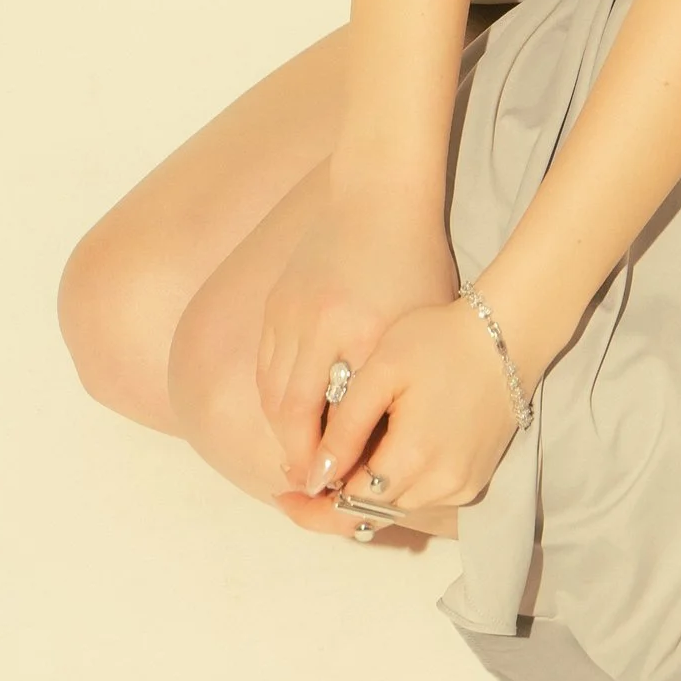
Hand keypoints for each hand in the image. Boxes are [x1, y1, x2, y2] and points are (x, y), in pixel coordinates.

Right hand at [252, 193, 460, 489]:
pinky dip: (275, 392)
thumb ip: (389, 382)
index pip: (322, 417)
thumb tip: (371, 439)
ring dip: (282, 425)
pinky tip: (292, 408)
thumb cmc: (413, 261)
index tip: (330, 486)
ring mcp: (286, 312)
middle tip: (308, 480)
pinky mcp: (276, 301)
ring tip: (300, 451)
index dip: (323, 458)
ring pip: (270, 388)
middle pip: (287, 410)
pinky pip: (265, 362)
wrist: (380, 194)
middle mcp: (309, 326)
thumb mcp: (414, 326)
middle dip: (295, 451)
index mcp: (350, 334)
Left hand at [307, 294, 529, 528]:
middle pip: (370, 512)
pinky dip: (395, 486)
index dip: (311, 507)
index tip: (282, 494)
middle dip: (331, 501)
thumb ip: (345, 427)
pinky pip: (422, 497)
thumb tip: (315, 477)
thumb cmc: (440, 341)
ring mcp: (462, 486)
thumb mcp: (381, 372)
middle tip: (299, 477)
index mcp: (413, 458)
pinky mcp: (474, 479)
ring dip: (364, 492)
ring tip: (338, 461)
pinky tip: (380, 456)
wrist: (509, 335)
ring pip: (395, 507)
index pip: (348, 506)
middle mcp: (441, 485)